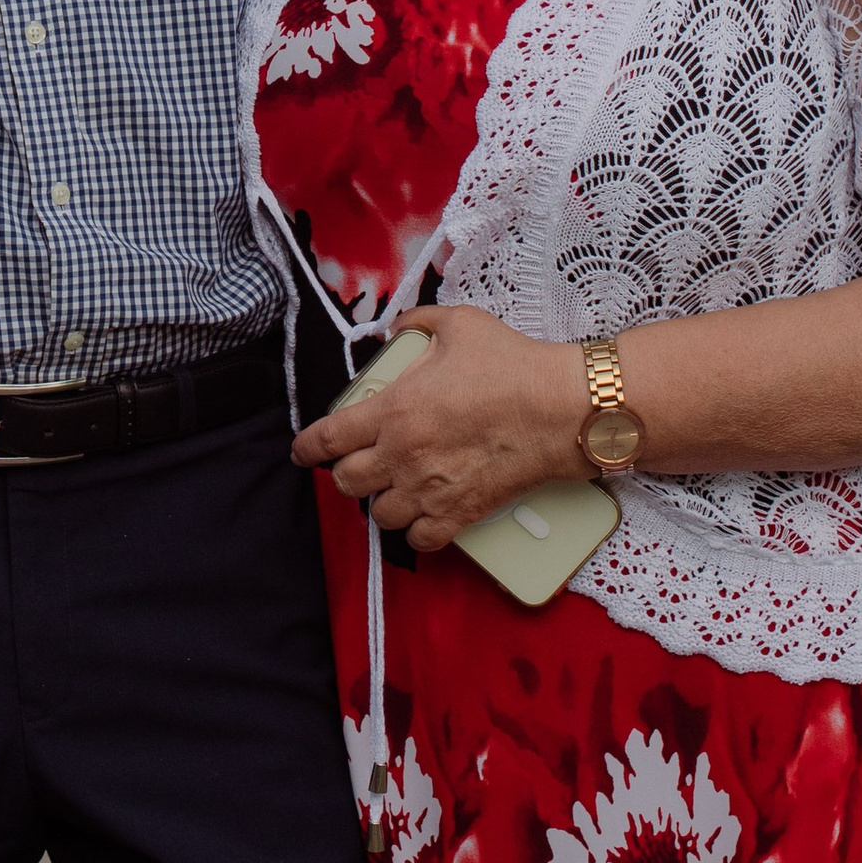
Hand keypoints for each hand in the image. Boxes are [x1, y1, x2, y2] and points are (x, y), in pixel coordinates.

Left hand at [289, 305, 584, 550]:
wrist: (560, 409)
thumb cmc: (511, 365)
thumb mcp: (459, 325)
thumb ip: (417, 322)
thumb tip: (397, 325)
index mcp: (393, 410)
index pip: (327, 438)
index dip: (306, 448)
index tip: (301, 452)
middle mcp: (403, 456)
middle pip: (347, 482)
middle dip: (347, 472)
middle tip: (361, 462)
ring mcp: (429, 490)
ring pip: (378, 515)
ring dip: (381, 502)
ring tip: (394, 488)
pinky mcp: (460, 514)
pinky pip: (419, 540)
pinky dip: (415, 531)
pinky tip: (422, 516)